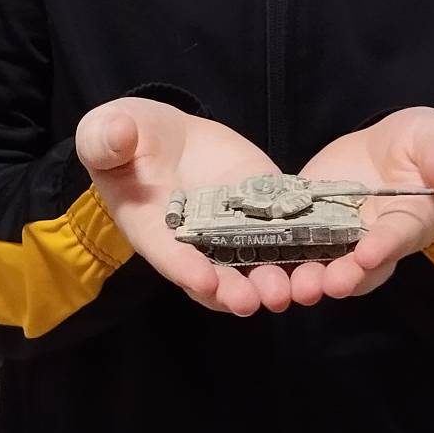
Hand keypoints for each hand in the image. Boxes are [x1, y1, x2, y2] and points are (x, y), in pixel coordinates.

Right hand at [75, 97, 297, 316]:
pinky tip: (327, 250)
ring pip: (255, 261)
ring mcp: (232, 226)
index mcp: (150, 227)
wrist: (163, 135)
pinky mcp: (262, 205)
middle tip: (256, 299)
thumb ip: (107, 140)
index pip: (168, 255)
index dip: (185, 270)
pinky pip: (285, 226)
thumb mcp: (106, 133)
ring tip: (295, 288)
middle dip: (236, 291)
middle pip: (217, 276)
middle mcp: (194, 240)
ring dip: (276, 279)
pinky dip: (306, 242)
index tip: (205, 281)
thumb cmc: (126, 139)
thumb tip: (115, 136)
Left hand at [290, 108, 433, 305]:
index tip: (368, 254)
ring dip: (310, 278)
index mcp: (412, 220)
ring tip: (293, 285)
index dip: (385, 247)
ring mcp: (343, 237)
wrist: (387, 145)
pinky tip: (261, 263)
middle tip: (324, 285)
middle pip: (362, 267)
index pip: (399, 235)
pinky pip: (296, 245)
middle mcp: (377, 240)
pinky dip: (280, 258)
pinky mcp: (313, 226)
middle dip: (343, 277)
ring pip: (327, 266)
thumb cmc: (421, 143)